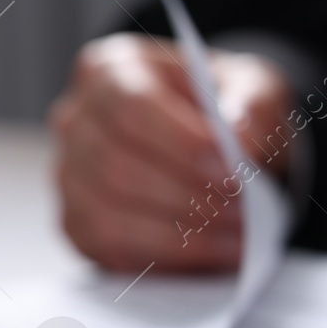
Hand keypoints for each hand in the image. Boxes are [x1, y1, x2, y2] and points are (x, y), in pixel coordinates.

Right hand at [49, 33, 291, 271]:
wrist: (222, 142)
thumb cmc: (230, 105)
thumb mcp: (256, 89)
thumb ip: (253, 108)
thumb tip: (240, 142)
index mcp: (112, 69)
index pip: (130, 106)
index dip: (181, 144)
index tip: (232, 171)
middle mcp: (76, 119)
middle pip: (117, 166)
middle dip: (189, 196)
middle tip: (246, 211)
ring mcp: (70, 174)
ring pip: (109, 214)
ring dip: (182, 233)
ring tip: (241, 235)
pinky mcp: (79, 223)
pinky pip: (111, 250)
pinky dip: (170, 257)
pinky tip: (218, 253)